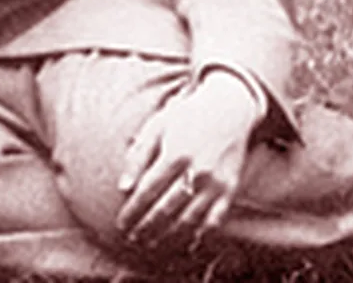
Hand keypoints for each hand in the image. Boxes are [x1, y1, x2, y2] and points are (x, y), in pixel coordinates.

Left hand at [115, 72, 260, 248]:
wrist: (229, 109)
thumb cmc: (186, 116)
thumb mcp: (156, 126)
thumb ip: (137, 156)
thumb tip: (123, 188)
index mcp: (175, 154)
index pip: (147, 191)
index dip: (132, 211)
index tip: (121, 223)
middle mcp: (197, 172)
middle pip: (166, 209)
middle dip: (146, 227)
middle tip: (132, 238)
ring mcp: (216, 183)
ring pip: (189, 219)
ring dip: (168, 236)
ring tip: (151, 243)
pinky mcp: (230, 189)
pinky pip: (215, 219)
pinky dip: (200, 235)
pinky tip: (187, 244)